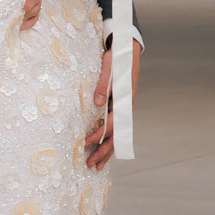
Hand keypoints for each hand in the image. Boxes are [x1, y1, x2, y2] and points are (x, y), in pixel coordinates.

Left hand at [84, 38, 140, 169]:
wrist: (129, 49)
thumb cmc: (118, 58)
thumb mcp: (109, 68)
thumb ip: (104, 86)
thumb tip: (98, 104)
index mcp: (124, 101)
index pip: (111, 125)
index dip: (99, 136)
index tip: (86, 143)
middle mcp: (126, 108)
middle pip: (116, 136)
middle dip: (103, 152)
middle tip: (91, 166)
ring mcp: (124, 109)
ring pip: (117, 135)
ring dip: (107, 151)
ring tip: (97, 165)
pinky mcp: (121, 106)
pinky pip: (116, 128)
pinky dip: (110, 140)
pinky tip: (104, 148)